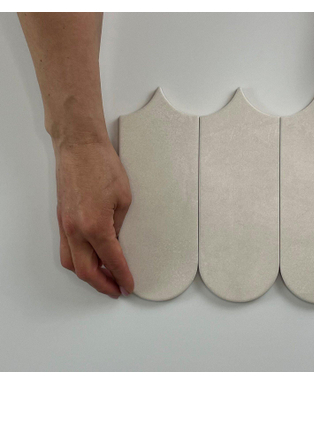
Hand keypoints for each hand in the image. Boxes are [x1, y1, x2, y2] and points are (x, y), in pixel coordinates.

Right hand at [54, 139, 133, 297]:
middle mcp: (76, 230)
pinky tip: (90, 259)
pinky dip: (77, 260)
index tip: (129, 285)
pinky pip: (66, 249)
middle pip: (86, 271)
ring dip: (88, 275)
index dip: (122, 276)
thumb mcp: (124, 199)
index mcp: (95, 226)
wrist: (79, 147)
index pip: (111, 261)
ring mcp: (65, 225)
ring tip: (105, 278)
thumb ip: (119, 226)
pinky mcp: (61, 218)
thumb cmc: (103, 167)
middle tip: (117, 289)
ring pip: (71, 263)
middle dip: (103, 285)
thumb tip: (117, 244)